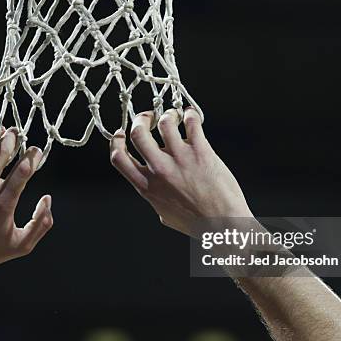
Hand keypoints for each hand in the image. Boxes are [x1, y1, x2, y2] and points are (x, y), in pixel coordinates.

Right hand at [110, 108, 251, 236]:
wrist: (224, 226)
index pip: (119, 158)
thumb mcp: (164, 214)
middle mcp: (160, 171)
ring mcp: (180, 159)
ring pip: (164, 122)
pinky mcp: (201, 152)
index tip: (122, 133)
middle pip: (137, 133)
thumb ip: (155, 197)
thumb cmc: (197, 224)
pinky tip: (191, 116)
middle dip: (140, 119)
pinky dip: (190, 114)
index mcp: (147, 186)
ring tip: (174, 116)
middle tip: (149, 118)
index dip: (116, 141)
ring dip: (167, 114)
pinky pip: (191, 122)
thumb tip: (154, 188)